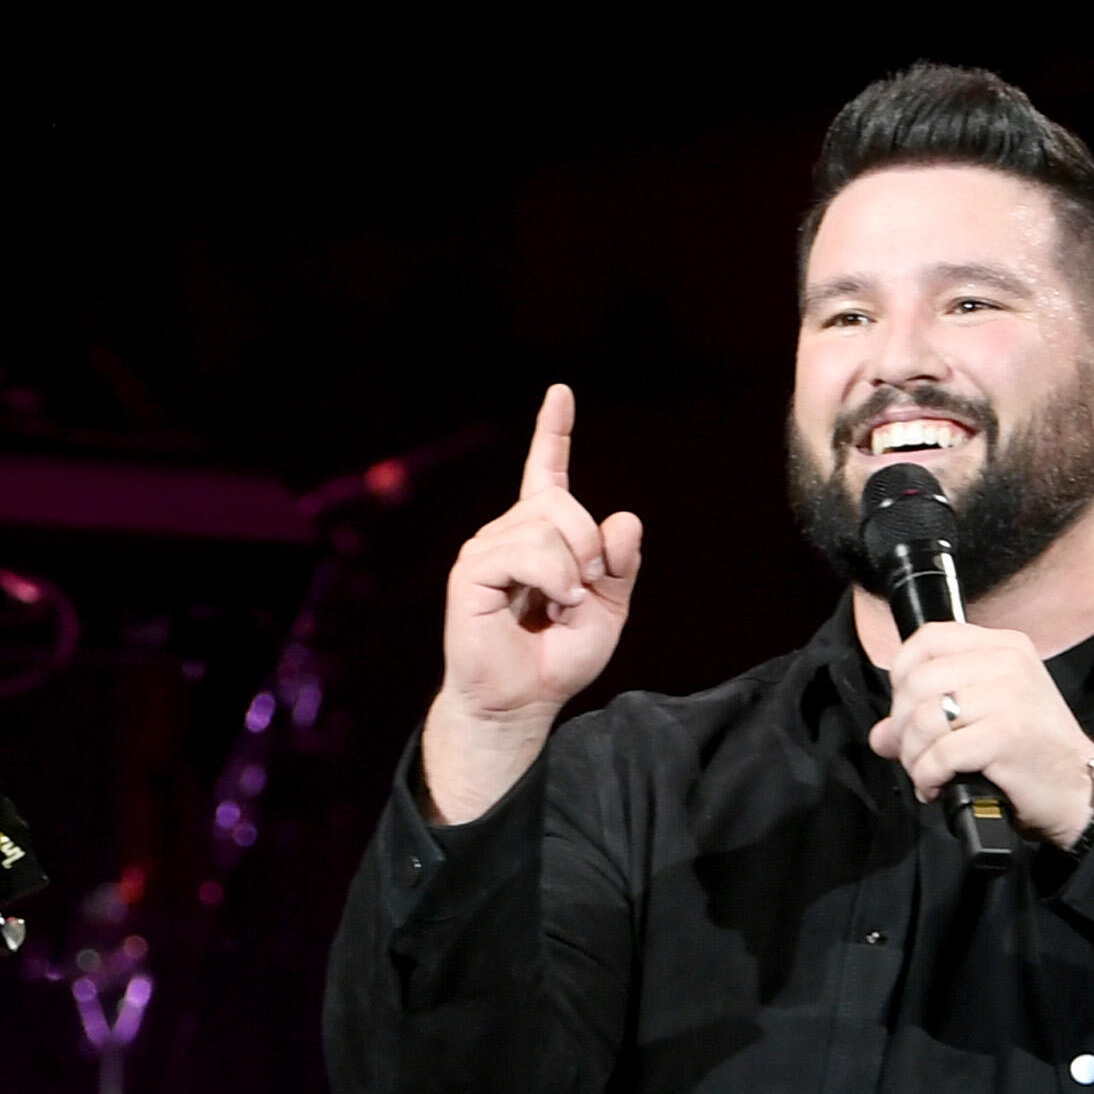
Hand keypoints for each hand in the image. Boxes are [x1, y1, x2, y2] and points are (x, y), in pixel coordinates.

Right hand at [421, 384, 645, 821]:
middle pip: (563, 502)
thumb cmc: (558, 658)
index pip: (547, 473)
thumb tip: (622, 519)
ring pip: (547, 525)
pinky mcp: (471, 571)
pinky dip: (551, 577)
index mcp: (540, 536)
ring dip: (572, 569)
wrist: (523, 700)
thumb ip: (621, 564)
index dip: (554, 432)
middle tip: (582, 592)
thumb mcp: (609, 608)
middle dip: (590, 546)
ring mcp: (486, 548)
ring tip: (561, 606)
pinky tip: (549, 604)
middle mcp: (508, 533)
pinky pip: (523, 550)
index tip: (559, 393)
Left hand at [868, 620, 1093, 847]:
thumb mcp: (985, 716)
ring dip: (913, 755)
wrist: (1079, 788)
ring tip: (925, 773)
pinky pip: (941, 753)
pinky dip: (927, 775)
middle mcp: (1008, 662)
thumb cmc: (1031, 750)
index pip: (929, 638)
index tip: (904, 708)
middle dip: (901, 726)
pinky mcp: (1007, 733)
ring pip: (923, 718)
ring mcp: (1010, 696)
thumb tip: (880, 735)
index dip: (901, 673)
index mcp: (1003, 646)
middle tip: (912, 752)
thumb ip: (929, 714)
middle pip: (917, 681)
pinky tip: (936, 786)